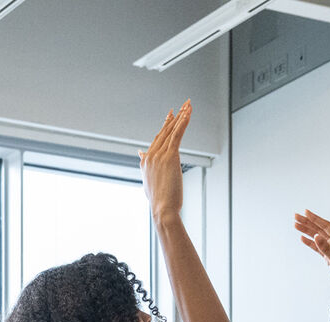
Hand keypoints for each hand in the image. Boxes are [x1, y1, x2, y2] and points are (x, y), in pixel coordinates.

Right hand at [141, 101, 190, 223]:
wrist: (163, 209)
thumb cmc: (159, 201)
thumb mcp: (149, 181)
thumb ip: (145, 165)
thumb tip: (140, 154)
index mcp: (146, 161)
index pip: (157, 139)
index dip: (165, 126)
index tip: (171, 115)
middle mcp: (150, 156)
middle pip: (164, 131)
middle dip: (174, 117)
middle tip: (183, 105)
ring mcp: (159, 155)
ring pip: (171, 131)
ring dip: (181, 116)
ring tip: (188, 105)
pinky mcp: (170, 156)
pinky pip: (177, 135)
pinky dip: (183, 123)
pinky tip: (188, 114)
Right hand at [295, 210, 329, 283]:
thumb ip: (326, 248)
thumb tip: (316, 236)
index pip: (326, 226)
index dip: (315, 218)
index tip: (305, 212)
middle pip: (320, 229)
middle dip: (308, 222)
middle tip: (296, 216)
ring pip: (317, 237)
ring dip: (307, 231)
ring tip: (295, 225)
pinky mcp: (329, 256)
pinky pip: (317, 246)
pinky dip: (310, 242)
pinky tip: (302, 238)